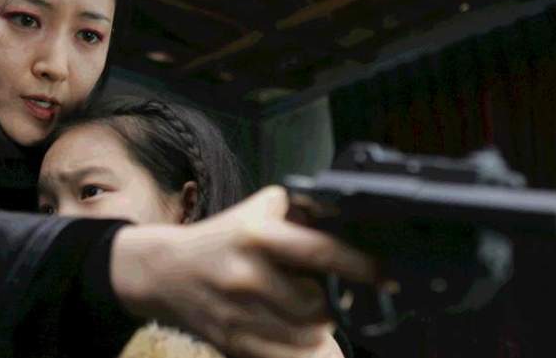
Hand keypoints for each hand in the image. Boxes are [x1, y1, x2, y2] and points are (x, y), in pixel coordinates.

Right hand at [110, 186, 373, 357]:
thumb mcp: (258, 211)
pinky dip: (302, 350)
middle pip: (319, 306)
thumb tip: (351, 221)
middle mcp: (248, 276)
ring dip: (319, 329)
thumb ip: (302, 213)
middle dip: (333, 303)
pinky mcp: (233, 344)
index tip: (389, 278)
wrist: (166, 272)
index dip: (361, 266)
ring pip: (307, 337)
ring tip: (307, 312)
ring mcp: (239, 315)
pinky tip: (294, 333)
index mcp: (257, 237)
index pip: (321, 252)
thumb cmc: (222, 238)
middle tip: (330, 293)